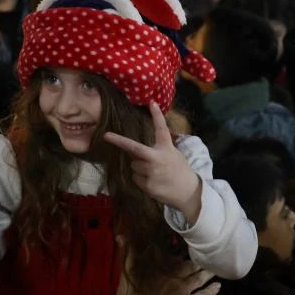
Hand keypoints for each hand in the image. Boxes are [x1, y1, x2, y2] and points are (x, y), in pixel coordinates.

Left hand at [104, 102, 201, 222]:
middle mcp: (158, 158)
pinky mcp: (148, 185)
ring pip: (134, 165)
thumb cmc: (179, 170)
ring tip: (153, 172)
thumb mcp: (173, 154)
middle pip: (135, 149)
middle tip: (107, 136)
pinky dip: (140, 179)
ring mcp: (152, 172)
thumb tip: (137, 150)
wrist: (188, 191)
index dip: (157, 115)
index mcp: (166, 148)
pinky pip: (135, 178)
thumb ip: (158, 149)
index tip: (151, 103)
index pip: (161, 129)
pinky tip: (153, 181)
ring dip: (138, 167)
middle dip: (120, 141)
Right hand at [114, 243, 219, 294]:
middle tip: (209, 249)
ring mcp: (186, 291)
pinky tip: (219, 285)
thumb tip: (120, 235)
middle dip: (200, 257)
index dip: (186, 246)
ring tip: (216, 264)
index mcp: (164, 268)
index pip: (178, 254)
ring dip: (208, 271)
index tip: (193, 238)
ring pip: (200, 278)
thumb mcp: (126, 276)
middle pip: (193, 264)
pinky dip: (212, 290)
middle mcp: (178, 276)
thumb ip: (127, 255)